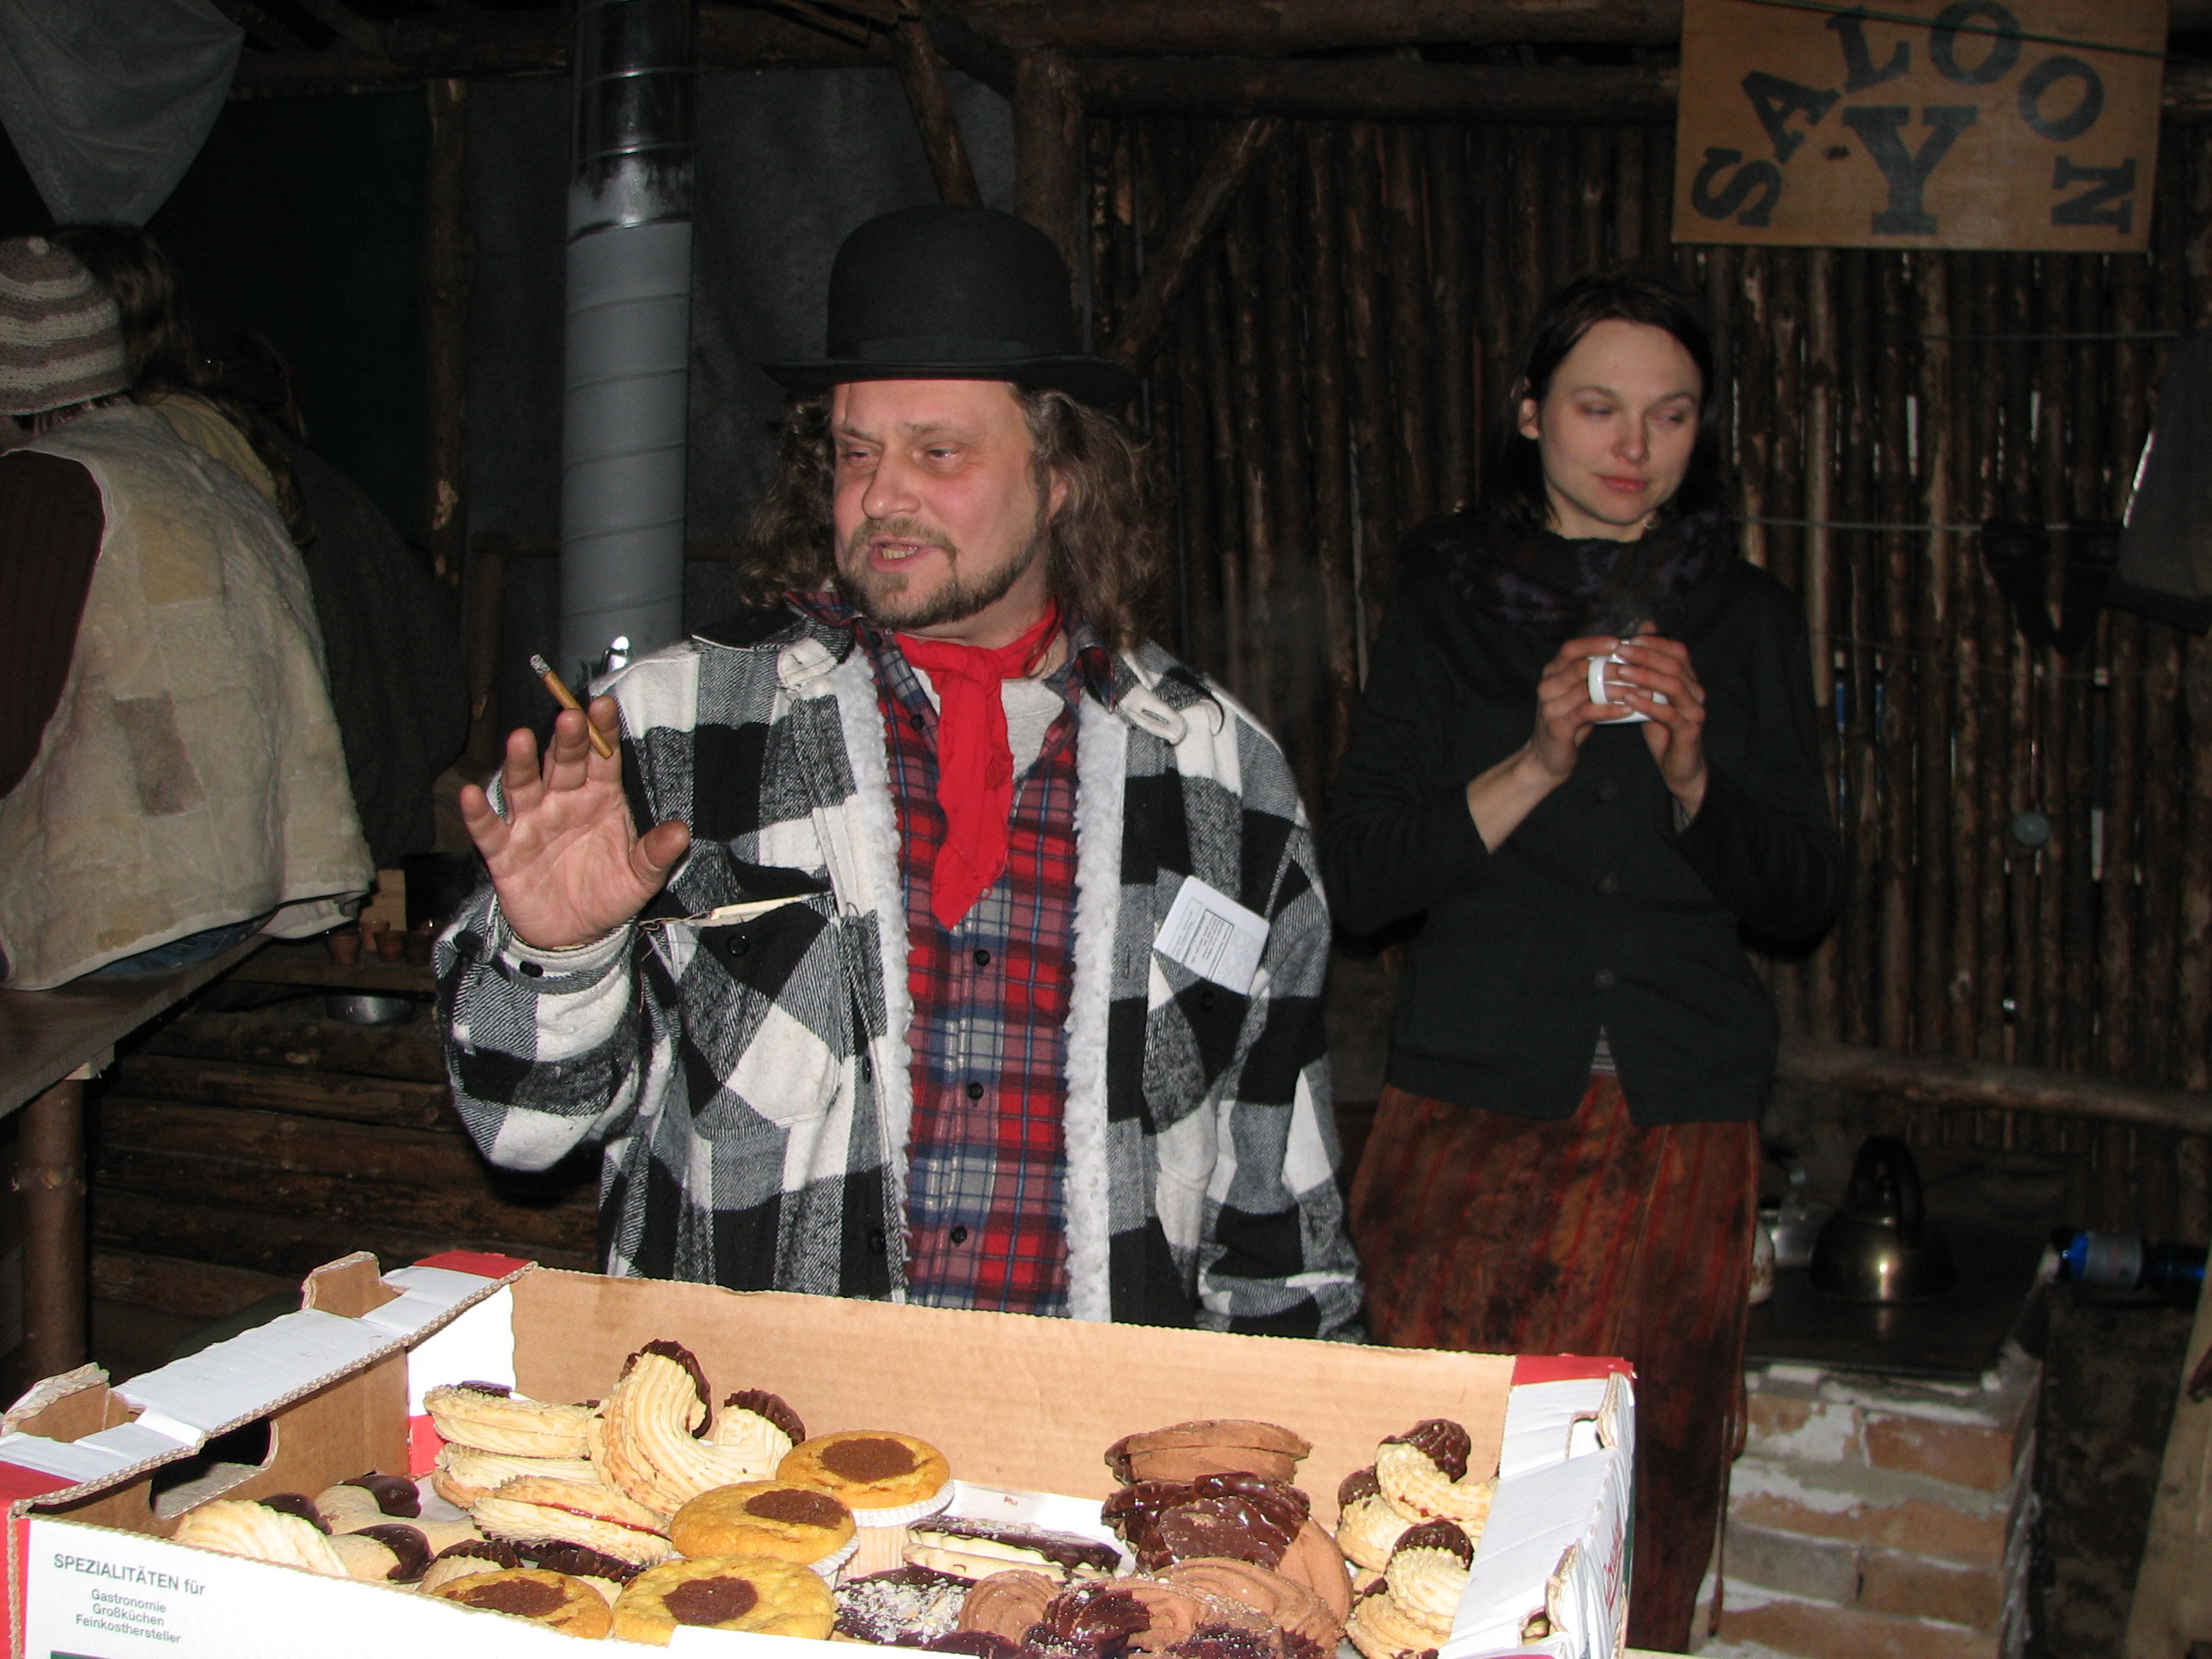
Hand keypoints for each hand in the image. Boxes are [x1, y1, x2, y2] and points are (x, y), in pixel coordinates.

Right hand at [457, 698, 691, 951]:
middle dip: (566, 740)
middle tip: (569, 717)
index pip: (602, 759)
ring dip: (521, 763)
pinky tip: (470, 794)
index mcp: (599, 798)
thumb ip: (656, 854)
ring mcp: (531, 823)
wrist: (576, 935)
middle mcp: (563, 802)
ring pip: (523, 786)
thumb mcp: (640, 878)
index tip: (603, 707)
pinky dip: (478, 814)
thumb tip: (680, 833)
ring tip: (521, 739)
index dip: (602, 733)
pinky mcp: (504, 852)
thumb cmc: (608, 893)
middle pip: (562, 764)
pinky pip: (489, 830)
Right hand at [1528, 634, 1630, 779]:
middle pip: (1580, 667)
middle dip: (1612, 667)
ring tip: (1640, 691)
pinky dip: (1609, 709)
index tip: (1619, 643)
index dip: (1594, 643)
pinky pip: (1586, 712)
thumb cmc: (1571, 722)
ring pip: (1586, 689)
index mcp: (1552, 673)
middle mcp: (1547, 686)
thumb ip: (1595, 676)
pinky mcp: (1557, 726)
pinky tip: (1627, 709)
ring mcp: (1549, 706)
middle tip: (1639, 670)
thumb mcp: (1581, 695)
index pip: (1570, 649)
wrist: (1549, 758)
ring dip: (1617, 689)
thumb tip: (1627, 656)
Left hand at [1611, 631, 1708, 815]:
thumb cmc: (1663, 729)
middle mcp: (1696, 692)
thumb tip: (1634, 640)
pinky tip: (1629, 698)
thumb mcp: (1652, 697)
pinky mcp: (1689, 731)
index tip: (1628, 639)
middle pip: (1675, 665)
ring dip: (1645, 676)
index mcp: (1689, 680)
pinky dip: (1648, 704)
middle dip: (1646, 656)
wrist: (1678, 766)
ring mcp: (1695, 711)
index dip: (1655, 643)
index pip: (1678, 651)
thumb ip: (1646, 673)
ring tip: (1621, 672)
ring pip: (1673, 686)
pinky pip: (1669, 714)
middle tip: (1620, 652)